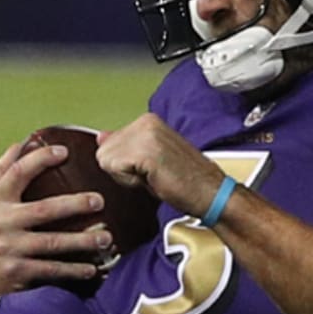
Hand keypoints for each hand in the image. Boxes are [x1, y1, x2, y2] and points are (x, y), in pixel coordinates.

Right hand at [0, 142, 111, 304]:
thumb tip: (20, 143)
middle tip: (100, 200)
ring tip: (107, 238)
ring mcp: (7, 249)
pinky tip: (92, 269)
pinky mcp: (15, 273)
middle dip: (75, 204)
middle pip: (43, 209)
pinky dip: (72, 270)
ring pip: (52, 242)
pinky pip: (50, 270)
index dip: (40, 159)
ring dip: (82, 241)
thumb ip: (0, 174)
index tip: (64, 152)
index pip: (16, 173)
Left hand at [97, 114, 223, 217]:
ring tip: (152, 176)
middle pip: (104, 151)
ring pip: (106, 159)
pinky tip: (152, 179)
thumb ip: (124, 145)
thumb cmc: (187, 181)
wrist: (211, 193)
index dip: (125, 164)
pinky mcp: (144, 149)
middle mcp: (146, 121)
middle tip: (152, 173)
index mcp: (148, 120)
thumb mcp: (149, 159)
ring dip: (126, 176)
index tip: (150, 168)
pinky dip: (129, 181)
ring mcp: (145, 133)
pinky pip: (114, 168)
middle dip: (122, 169)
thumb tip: (101, 137)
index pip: (109, 143)